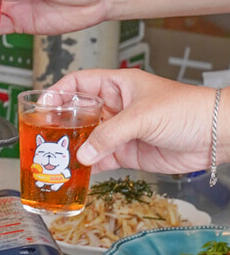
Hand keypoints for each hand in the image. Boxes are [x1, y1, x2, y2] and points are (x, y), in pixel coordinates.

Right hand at [50, 69, 215, 173]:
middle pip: (77, 114)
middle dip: (60, 125)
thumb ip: (109, 135)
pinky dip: (88, 166)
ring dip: (72, 148)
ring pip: (86, 138)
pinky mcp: (126, 152)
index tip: (43, 106)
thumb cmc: (188, 110)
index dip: (58, 93)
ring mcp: (119, 131)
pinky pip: (100, 158)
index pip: (78, 84)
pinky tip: (78, 171)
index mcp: (117, 85)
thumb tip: (83, 153)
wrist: (215, 136)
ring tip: (56, 158)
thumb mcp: (142, 116)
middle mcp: (115, 107)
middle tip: (43, 137)